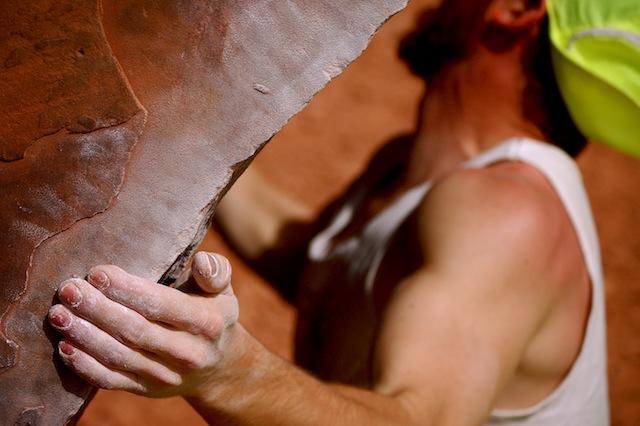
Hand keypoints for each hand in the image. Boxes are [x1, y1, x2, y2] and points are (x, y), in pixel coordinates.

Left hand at [48, 252, 239, 397]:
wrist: (219, 366)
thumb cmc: (213, 314)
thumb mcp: (223, 290)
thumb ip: (215, 271)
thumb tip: (201, 260)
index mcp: (206, 322)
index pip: (162, 305)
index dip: (127, 290)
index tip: (98, 272)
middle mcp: (188, 352)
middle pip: (135, 331)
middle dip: (97, 309)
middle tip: (69, 289)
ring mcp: (166, 375)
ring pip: (119, 356)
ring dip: (84, 335)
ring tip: (58, 314)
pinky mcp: (147, 390)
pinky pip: (112, 380)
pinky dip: (86, 366)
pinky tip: (65, 346)